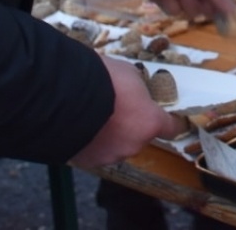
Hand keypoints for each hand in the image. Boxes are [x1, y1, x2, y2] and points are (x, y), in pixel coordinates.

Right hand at [67, 52, 175, 168]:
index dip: (172, 122)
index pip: (172, 128)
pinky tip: (82, 126)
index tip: (171, 118)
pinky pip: (96, 150)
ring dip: (111, 134)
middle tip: (117, 108)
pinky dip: (93, 141)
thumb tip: (134, 92)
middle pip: (140, 136)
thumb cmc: (102, 80)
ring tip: (95, 116)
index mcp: (150, 123)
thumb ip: (138, 88)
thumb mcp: (129, 74)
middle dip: (132, 124)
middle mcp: (134, 145)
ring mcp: (110, 156)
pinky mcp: (88, 161)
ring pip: (117, 145)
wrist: (63, 96)